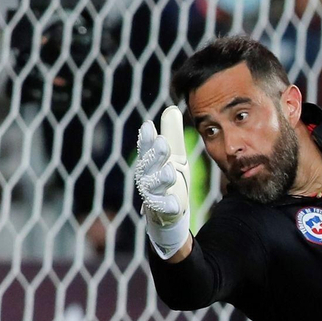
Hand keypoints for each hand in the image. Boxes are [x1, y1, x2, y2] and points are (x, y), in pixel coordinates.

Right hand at [132, 106, 191, 259]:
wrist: (168, 212)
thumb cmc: (167, 178)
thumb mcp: (174, 155)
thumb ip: (172, 133)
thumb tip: (172, 108)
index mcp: (149, 162)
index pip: (146, 148)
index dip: (146, 138)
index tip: (148, 126)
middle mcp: (146, 177)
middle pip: (148, 164)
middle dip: (155, 154)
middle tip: (163, 143)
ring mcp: (153, 195)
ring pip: (154, 185)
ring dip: (162, 178)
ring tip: (170, 171)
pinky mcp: (163, 210)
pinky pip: (164, 207)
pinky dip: (168, 205)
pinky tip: (175, 203)